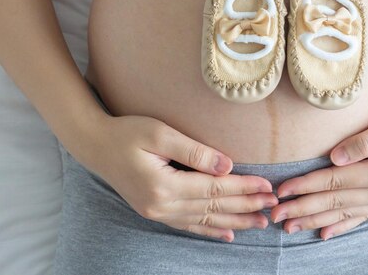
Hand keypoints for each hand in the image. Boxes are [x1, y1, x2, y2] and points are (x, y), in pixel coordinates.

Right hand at [86, 114, 278, 241]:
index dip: (243, 188)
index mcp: (164, 185)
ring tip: (259, 223)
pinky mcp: (153, 211)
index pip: (214, 190)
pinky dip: (209, 230)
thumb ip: (194, 151)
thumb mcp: (159, 134)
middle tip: (272, 206)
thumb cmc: (126, 133)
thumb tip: (227, 166)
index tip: (267, 186)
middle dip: (245, 206)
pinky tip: (226, 234)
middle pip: (212, 207)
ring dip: (233, 221)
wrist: (95, 145)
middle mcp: (161, 205)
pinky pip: (187, 225)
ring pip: (204, 220)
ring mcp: (156, 212)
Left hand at [269, 103, 367, 239]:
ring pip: (343, 213)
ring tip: (289, 227)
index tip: (281, 191)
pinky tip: (324, 233)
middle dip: (301, 209)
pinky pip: (360, 218)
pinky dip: (341, 226)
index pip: (334, 181)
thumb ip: (365, 140)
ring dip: (314, 220)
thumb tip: (334, 157)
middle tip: (273, 215)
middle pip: (334, 202)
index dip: (305, 186)